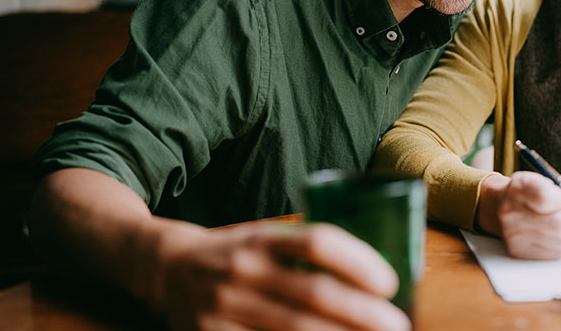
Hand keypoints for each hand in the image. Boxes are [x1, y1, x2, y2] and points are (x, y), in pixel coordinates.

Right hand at [150, 221, 409, 330]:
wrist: (163, 269)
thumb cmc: (232, 254)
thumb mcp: (263, 238)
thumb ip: (303, 252)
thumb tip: (371, 277)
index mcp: (261, 238)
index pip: (316, 243)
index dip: (358, 262)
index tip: (390, 282)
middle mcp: (243, 270)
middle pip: (312, 293)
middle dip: (362, 313)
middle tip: (397, 324)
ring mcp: (224, 308)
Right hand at [477, 172, 560, 259]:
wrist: (502, 207)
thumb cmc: (538, 194)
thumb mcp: (560, 183)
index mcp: (521, 186)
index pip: (546, 198)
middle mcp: (511, 209)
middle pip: (558, 226)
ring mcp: (513, 233)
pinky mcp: (518, 251)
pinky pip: (555, 253)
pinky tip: (554, 235)